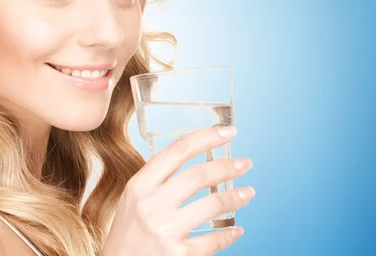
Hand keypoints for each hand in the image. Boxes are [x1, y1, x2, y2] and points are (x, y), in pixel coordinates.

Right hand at [102, 125, 253, 255]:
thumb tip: (194, 161)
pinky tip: (237, 229)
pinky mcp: (178, 254)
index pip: (177, 151)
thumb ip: (157, 180)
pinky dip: (229, 234)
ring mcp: (165, 230)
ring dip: (235, 197)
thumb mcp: (132, 198)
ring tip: (248, 193)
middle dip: (227, 167)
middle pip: (198, 175)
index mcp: (139, 185)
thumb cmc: (127, 232)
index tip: (228, 132)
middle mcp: (151, 204)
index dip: (206, 137)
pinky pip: (212, 240)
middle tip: (245, 164)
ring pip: (212, 205)